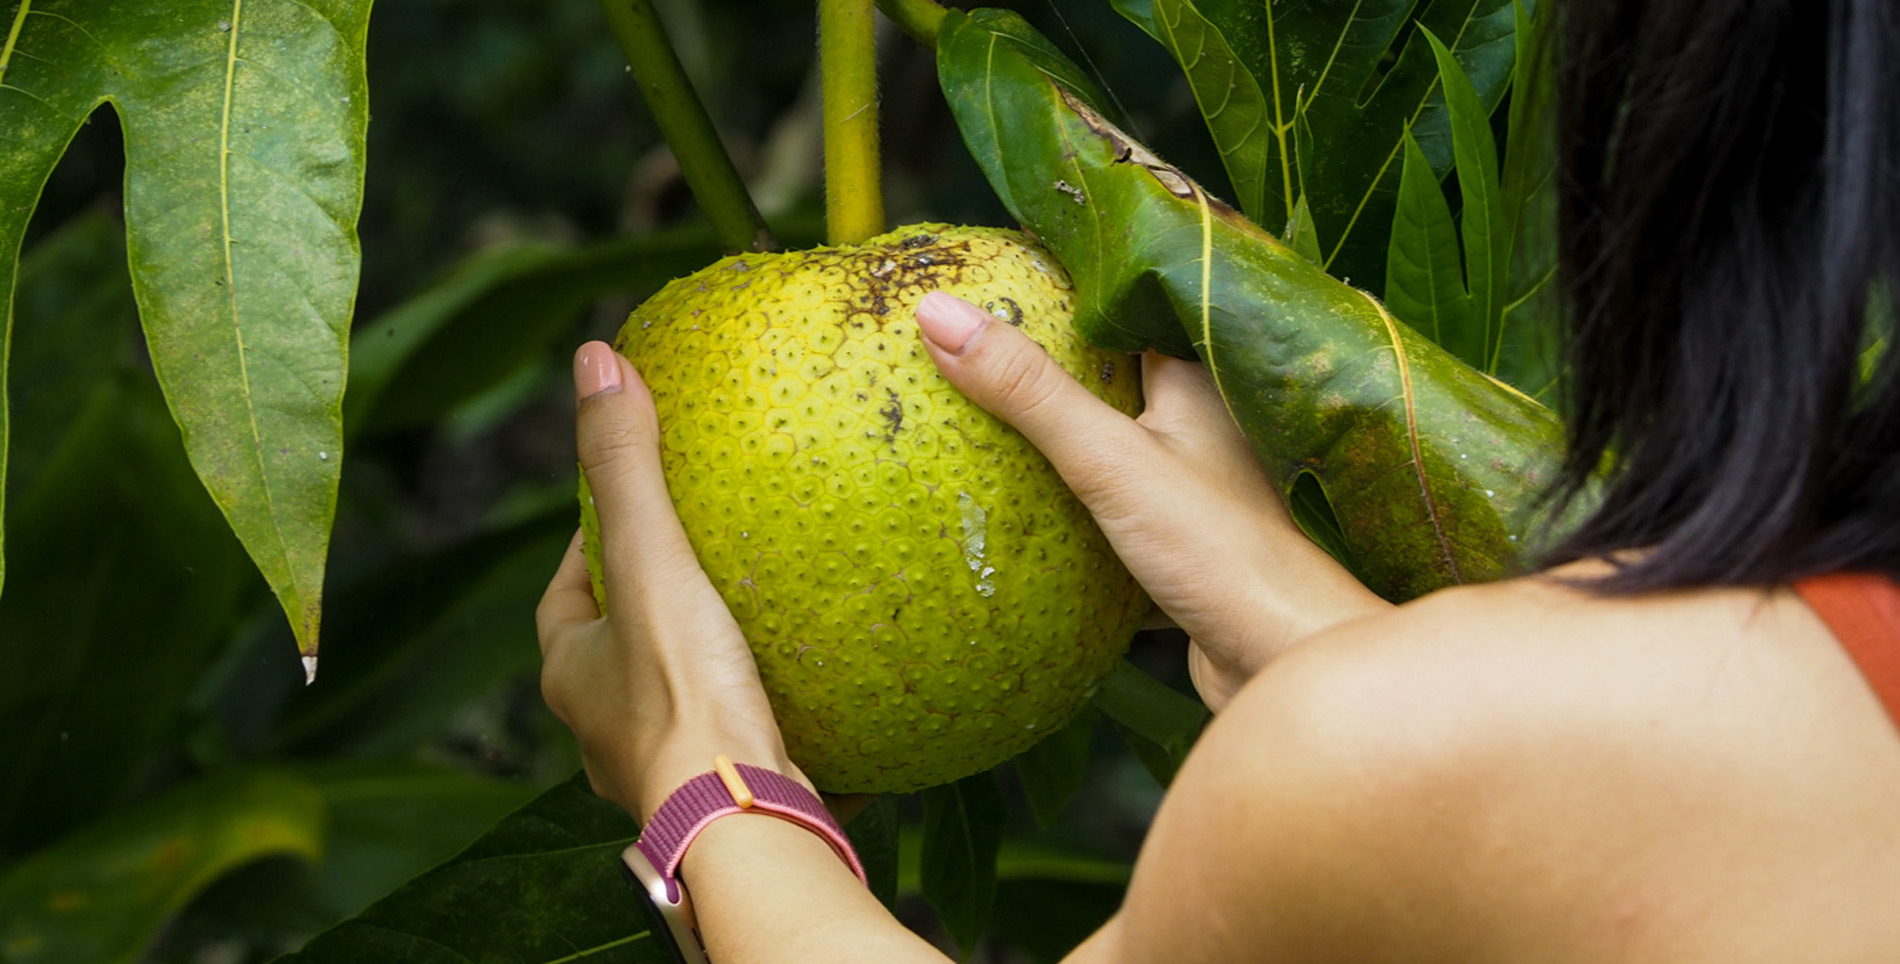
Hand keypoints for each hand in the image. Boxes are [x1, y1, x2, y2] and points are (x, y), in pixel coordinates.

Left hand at [537, 342, 804, 819]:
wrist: (748, 827)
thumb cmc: (686, 701)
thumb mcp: (652, 562)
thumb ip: (625, 467)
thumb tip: (594, 359)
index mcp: (573, 676)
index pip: (569, 587)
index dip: (598, 538)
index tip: (638, 499)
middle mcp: (609, 731)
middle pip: (627, 644)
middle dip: (662, 602)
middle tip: (712, 550)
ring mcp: (672, 771)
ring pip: (688, 701)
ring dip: (720, 662)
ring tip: (774, 610)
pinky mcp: (735, 796)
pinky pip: (756, 740)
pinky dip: (782, 713)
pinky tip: (834, 685)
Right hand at [914, 292, 1387, 709]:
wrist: (1284, 659)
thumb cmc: (1220, 550)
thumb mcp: (1108, 460)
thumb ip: (1029, 390)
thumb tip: (938, 312)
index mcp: (1198, 376)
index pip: (1125, 302)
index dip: (1066, 281)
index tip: (999, 267)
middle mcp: (1203, 422)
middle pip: (1113, 375)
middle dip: (1051, 361)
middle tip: (970, 339)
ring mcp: (1193, 485)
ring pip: (1115, 445)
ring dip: (1062, 440)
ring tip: (982, 414)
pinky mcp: (1180, 545)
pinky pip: (1112, 512)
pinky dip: (1070, 511)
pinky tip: (1021, 516)